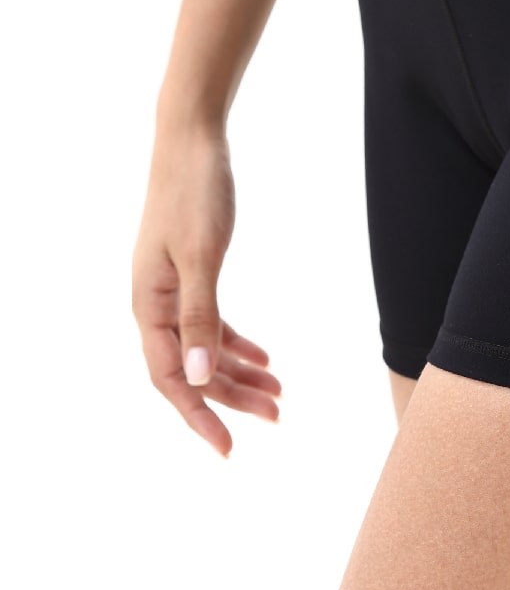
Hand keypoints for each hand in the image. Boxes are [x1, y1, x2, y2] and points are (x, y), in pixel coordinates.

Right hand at [131, 125, 280, 458]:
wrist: (192, 141)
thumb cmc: (195, 193)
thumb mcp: (202, 257)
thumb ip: (200, 316)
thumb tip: (198, 377)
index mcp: (150, 306)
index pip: (172, 379)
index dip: (199, 416)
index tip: (228, 448)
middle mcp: (156, 304)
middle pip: (193, 369)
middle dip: (232, 398)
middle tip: (276, 418)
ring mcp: (172, 289)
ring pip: (205, 349)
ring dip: (239, 374)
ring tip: (280, 395)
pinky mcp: (191, 273)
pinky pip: (212, 322)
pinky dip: (237, 343)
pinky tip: (265, 358)